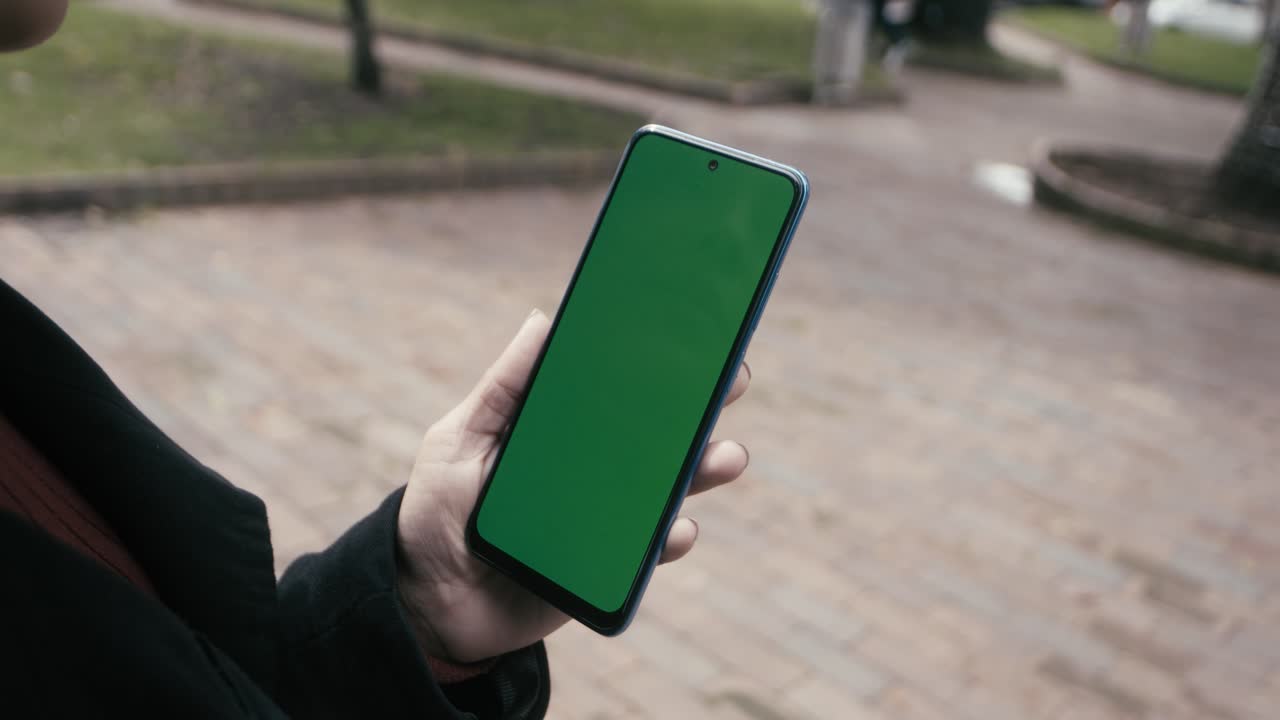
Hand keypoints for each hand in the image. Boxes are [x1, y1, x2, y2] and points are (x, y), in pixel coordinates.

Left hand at [395, 310, 750, 662]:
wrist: (428, 604)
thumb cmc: (436, 512)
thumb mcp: (458, 439)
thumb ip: (503, 387)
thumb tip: (542, 319)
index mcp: (560, 431)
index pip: (616, 389)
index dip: (656, 362)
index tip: (695, 330)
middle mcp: (591, 469)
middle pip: (656, 433)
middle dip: (700, 406)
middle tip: (733, 380)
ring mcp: (603, 517)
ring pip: (668, 488)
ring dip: (705, 469)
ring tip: (726, 456)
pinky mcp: (607, 567)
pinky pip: (650, 552)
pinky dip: (672, 538)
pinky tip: (679, 527)